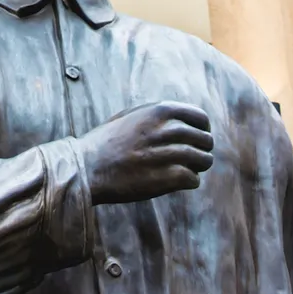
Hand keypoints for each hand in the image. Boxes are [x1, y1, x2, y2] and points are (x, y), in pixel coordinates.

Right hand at [78, 101, 213, 204]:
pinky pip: (193, 179)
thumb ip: (157, 116)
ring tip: (186, 170)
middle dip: (202, 150)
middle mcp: (165, 130)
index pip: (200, 117)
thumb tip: (182, 121)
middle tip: (193, 158)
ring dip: (198, 167)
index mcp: (158, 111)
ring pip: (203, 160)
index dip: (202, 129)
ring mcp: (166, 154)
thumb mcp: (131, 117)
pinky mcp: (165, 178)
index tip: (197, 138)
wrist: (87, 166)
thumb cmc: (106, 142)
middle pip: (205, 140)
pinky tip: (177, 181)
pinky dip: (189, 181)